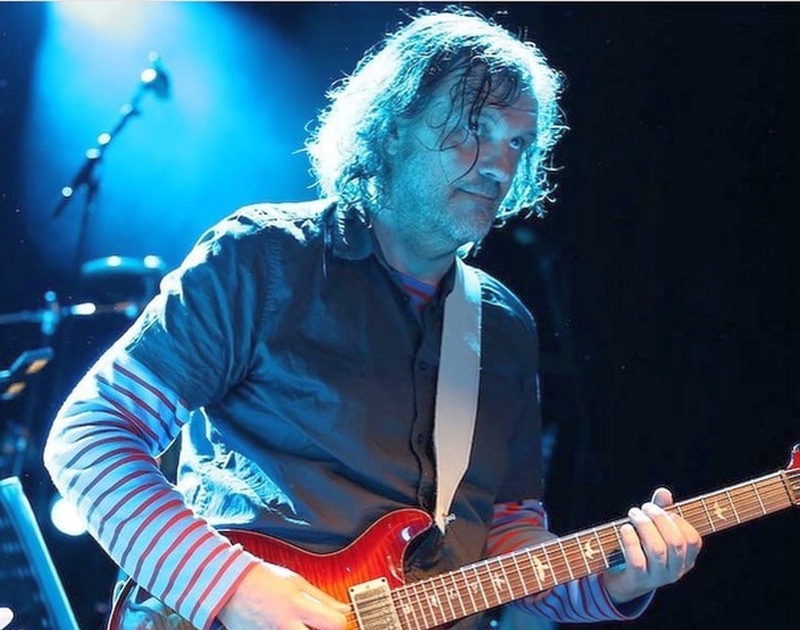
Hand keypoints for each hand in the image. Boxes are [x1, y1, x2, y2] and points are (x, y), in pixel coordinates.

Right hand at [218, 561, 349, 629]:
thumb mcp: (297, 582)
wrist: (231, 587)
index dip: (341, 622)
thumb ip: (322, 599)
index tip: (338, 621)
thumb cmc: (264, 580)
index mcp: (298, 607)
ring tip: (301, 624)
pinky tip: (288, 627)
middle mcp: (286, 626)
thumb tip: (344, 610)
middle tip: (321, 626)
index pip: (335, 623)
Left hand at [603, 487, 701, 603]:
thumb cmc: (643, 547)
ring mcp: (657, 577)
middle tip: (643, 508)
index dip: (678, 520)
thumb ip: (661, 510)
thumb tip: (664, 492)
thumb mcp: (655, 529)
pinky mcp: (638, 579)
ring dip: (644, 526)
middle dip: (658, 518)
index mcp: (686, 559)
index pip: (692, 540)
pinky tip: (625, 528)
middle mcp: (675, 571)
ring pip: (656, 549)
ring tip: (633, 514)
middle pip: (674, 542)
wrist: (625, 578)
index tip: (664, 510)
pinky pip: (637, 560)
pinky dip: (630, 540)